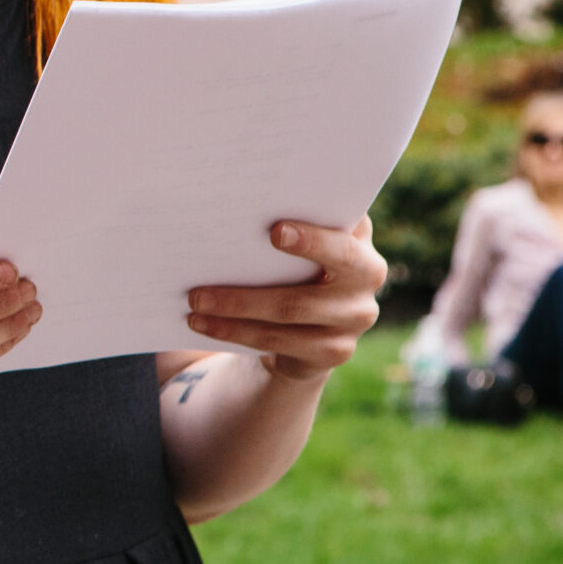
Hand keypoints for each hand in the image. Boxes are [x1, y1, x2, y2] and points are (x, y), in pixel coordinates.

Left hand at [186, 217, 383, 382]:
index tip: (274, 232)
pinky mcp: (335, 350)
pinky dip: (237, 331)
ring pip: (290, 311)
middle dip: (265, 272)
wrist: (311, 321)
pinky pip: (280, 341)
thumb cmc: (292, 264)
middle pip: (303, 287)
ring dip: (235, 307)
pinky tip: (203, 324)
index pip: (342, 234)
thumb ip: (282, 226)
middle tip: (205, 282)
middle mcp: (368, 276)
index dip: (313, 238)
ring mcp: (355, 316)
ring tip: (194, 301)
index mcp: (358, 238)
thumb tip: (229, 213)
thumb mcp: (296, 242)